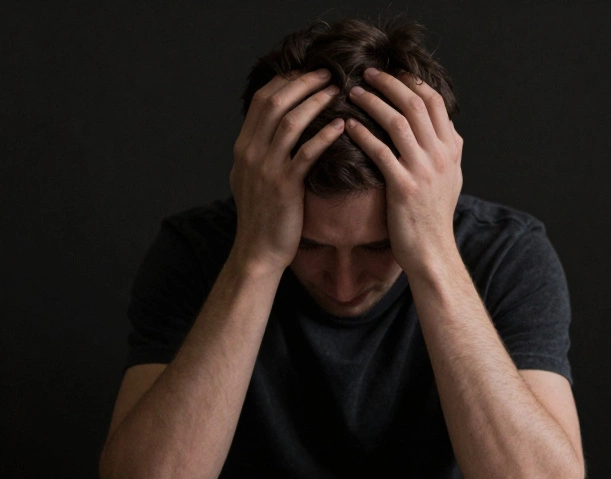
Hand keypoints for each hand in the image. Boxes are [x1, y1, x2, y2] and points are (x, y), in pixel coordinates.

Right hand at [229, 69, 345, 271]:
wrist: (258, 249)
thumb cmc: (264, 214)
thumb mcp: (252, 177)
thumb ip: (261, 151)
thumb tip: (275, 129)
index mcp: (243, 145)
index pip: (262, 99)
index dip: (286, 81)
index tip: (308, 70)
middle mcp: (250, 151)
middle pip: (275, 102)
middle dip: (302, 83)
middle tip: (328, 72)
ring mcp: (266, 168)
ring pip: (289, 122)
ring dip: (315, 102)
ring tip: (337, 91)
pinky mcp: (284, 186)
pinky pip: (305, 153)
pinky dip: (324, 136)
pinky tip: (342, 125)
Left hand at [344, 67, 463, 272]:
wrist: (432, 251)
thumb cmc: (435, 216)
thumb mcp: (451, 178)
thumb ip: (448, 149)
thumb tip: (445, 124)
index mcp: (452, 149)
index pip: (435, 101)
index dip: (412, 81)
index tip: (392, 72)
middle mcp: (441, 155)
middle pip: (415, 104)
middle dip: (389, 83)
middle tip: (367, 73)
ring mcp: (424, 170)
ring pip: (397, 121)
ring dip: (372, 102)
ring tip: (352, 92)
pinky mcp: (404, 186)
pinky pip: (380, 150)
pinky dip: (362, 133)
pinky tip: (348, 125)